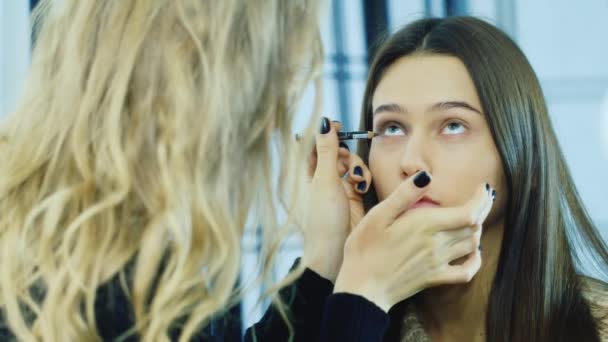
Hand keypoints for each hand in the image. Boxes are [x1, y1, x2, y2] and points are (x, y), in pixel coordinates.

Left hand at [301, 118, 371, 281]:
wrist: (335, 254)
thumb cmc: (323, 219)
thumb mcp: (324, 181)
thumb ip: (327, 150)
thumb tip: (324, 121)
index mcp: (306, 174)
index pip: (314, 144)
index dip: (325, 133)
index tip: (338, 124)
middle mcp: (320, 179)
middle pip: (335, 152)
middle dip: (344, 152)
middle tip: (346, 157)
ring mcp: (337, 188)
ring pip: (349, 164)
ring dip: (355, 166)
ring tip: (355, 178)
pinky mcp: (353, 198)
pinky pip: (359, 178)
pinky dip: (362, 178)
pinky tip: (362, 186)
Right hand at [334, 172, 494, 311]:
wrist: (361, 287)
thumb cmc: (364, 248)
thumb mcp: (378, 215)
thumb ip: (404, 195)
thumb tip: (425, 176)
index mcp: (425, 225)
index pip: (469, 212)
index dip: (481, 199)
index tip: (483, 188)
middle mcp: (437, 244)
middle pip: (474, 226)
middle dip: (482, 209)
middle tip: (482, 198)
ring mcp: (438, 263)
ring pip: (472, 245)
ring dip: (477, 230)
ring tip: (474, 218)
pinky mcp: (434, 279)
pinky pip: (465, 272)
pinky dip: (475, 261)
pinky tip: (473, 253)